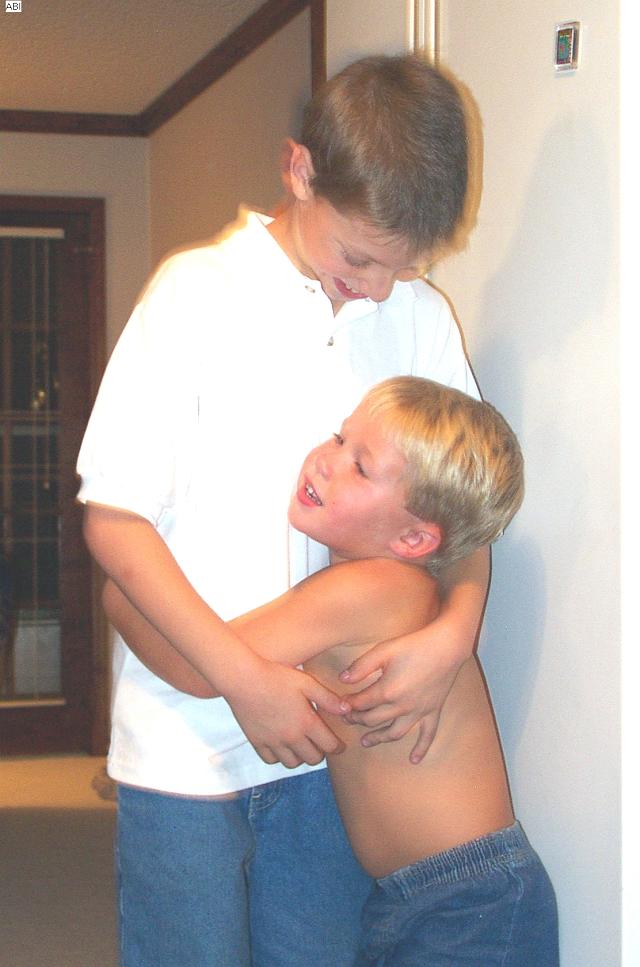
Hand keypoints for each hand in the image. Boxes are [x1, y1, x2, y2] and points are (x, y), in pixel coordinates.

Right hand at [226, 655, 345, 768]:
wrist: (243, 679)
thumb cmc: (276, 676)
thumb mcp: (306, 682)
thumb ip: (328, 698)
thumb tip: (347, 710)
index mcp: (306, 722)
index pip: (329, 746)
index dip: (337, 747)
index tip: (338, 744)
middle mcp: (290, 737)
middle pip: (313, 759)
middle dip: (320, 752)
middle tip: (319, 742)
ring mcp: (273, 742)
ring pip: (292, 764)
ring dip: (300, 757)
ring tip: (301, 744)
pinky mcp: (257, 742)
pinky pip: (271, 760)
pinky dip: (279, 757)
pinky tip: (282, 744)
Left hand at [339, 622, 467, 763]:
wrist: (446, 647)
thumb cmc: (413, 646)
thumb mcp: (383, 650)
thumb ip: (360, 667)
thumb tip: (342, 679)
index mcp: (387, 691)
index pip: (361, 703)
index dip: (349, 704)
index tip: (342, 703)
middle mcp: (402, 706)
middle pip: (373, 719)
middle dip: (358, 719)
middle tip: (349, 718)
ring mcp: (419, 712)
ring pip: (394, 732)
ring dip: (378, 738)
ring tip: (365, 742)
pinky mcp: (433, 711)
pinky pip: (427, 735)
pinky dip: (421, 749)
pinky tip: (413, 760)